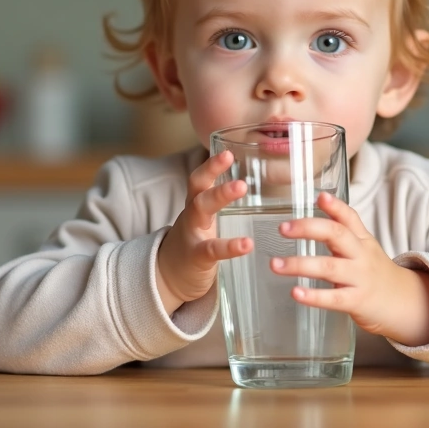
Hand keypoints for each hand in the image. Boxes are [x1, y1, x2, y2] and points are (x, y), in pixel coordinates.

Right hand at [155, 150, 251, 313]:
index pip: (200, 178)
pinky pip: (212, 249)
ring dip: (219, 194)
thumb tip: (260, 188)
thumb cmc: (196, 243)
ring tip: (242, 186)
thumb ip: (224, 206)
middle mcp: (191, 214)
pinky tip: (248, 244)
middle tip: (230, 156)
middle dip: (212, 170)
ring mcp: (192, 234)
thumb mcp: (206, 221)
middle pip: (198, 186)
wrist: (168, 277)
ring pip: (201, 208)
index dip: (211, 164)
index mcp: (196, 204)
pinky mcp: (196, 257)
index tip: (228, 150)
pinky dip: (230, 246)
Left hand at [271, 192, 428, 346]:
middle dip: (309, 228)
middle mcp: (362, 255)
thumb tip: (319, 204)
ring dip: (300, 265)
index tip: (319, 196)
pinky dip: (314, 296)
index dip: (335, 206)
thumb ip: (343, 230)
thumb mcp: (364, 247)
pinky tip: (296, 292)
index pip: (350, 217)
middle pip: (337, 235)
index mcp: (362, 240)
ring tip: (276, 265)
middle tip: (283, 228)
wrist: (406, 304)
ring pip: (330, 267)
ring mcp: (360, 278)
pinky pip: (334, 299)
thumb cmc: (375, 274)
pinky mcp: (358, 302)